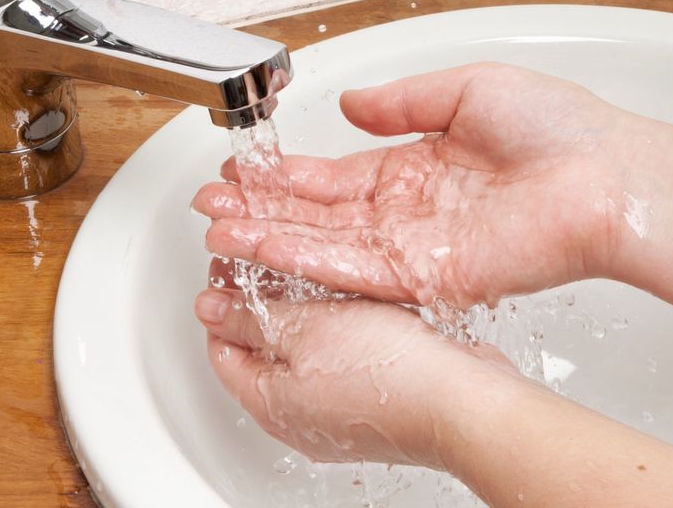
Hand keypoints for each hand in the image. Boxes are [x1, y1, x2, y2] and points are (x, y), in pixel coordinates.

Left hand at [193, 285, 518, 467]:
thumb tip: (210, 309)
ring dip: (302, 309)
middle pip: (263, 351)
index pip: (223, 348)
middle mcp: (303, 414)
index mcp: (271, 404)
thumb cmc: (389, 373)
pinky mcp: (379, 396)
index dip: (221, 301)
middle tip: (261, 259)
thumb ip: (251, 318)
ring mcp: (342, 408)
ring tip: (307, 268)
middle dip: (258, 302)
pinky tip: (350, 298)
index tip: (228, 263)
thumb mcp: (305, 330)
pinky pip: (344, 355)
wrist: (462, 402)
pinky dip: (338, 324)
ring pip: (307, 351)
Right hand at [195, 63, 635, 306]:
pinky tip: (265, 249)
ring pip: (328, 248)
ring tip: (217, 233)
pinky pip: (358, 271)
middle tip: (210, 206)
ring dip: (270, 240)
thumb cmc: (559, 128)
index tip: (243, 170)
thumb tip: (349, 102)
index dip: (287, 176)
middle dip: (263, 210)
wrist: (607, 173)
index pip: (336, 178)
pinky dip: (309, 261)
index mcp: (418, 169)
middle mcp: (411, 214)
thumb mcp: (467, 90)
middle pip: (320, 216)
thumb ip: (402, 102)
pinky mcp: (431, 277)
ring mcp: (418, 248)